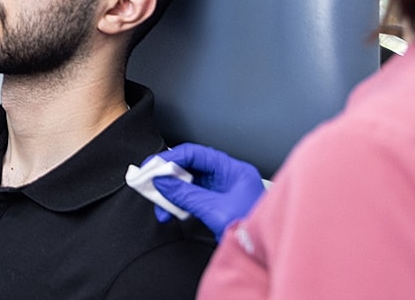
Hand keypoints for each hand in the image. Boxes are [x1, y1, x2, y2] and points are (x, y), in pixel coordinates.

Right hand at [146, 143, 265, 237]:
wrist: (265, 259)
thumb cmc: (253, 232)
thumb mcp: (215, 211)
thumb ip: (186, 194)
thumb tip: (163, 182)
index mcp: (234, 171)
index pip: (196, 154)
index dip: (171, 158)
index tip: (152, 166)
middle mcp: (229, 178)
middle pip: (191, 168)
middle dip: (168, 177)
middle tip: (149, 182)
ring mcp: (224, 193)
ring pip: (189, 184)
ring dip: (171, 193)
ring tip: (159, 203)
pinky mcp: (218, 207)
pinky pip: (193, 198)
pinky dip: (178, 204)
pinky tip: (170, 211)